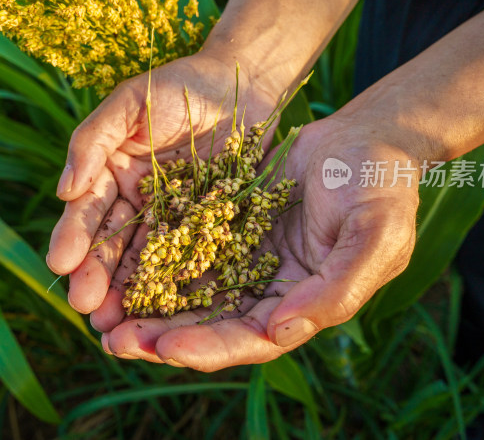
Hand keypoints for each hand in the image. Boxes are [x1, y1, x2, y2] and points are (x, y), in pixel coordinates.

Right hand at [46, 51, 287, 314]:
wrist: (243, 84)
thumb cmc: (181, 86)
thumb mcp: (130, 104)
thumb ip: (93, 141)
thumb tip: (63, 191)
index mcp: (110, 173)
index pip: (87, 212)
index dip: (73, 239)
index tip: (60, 264)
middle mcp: (136, 202)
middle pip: (112, 246)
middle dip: (96, 278)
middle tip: (87, 309)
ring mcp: (171, 219)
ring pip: (146, 262)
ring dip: (128, 294)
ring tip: (114, 325)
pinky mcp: (207, 230)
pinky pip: (189, 261)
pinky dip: (174, 287)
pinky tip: (163, 313)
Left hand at [98, 115, 419, 370]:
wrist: (365, 136)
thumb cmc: (382, 186)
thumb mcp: (375, 235)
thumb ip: (337, 288)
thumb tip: (280, 329)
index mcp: (305, 305)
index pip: (252, 339)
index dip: (209, 347)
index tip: (166, 347)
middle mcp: (269, 292)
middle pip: (209, 326)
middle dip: (161, 337)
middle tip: (113, 342)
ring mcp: (245, 260)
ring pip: (187, 292)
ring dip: (146, 306)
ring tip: (101, 315)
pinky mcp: (226, 228)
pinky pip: (182, 248)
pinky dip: (151, 261)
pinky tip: (117, 263)